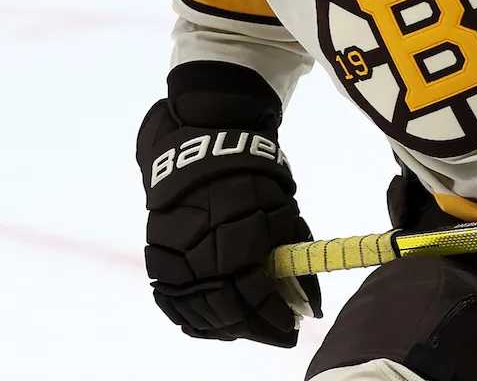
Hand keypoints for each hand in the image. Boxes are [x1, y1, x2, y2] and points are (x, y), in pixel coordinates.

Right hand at [137, 99, 320, 346]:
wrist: (203, 150)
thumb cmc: (255, 179)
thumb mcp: (284, 212)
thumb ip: (294, 259)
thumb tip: (311, 304)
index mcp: (239, 243)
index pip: (258, 298)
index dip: (277, 319)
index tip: (294, 328)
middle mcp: (203, 258)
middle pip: (228, 313)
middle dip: (257, 329)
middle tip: (277, 334)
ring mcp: (176, 261)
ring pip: (199, 314)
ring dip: (227, 329)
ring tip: (250, 330)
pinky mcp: (158, 261)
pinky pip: (173, 303)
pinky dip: (195, 320)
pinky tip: (214, 326)